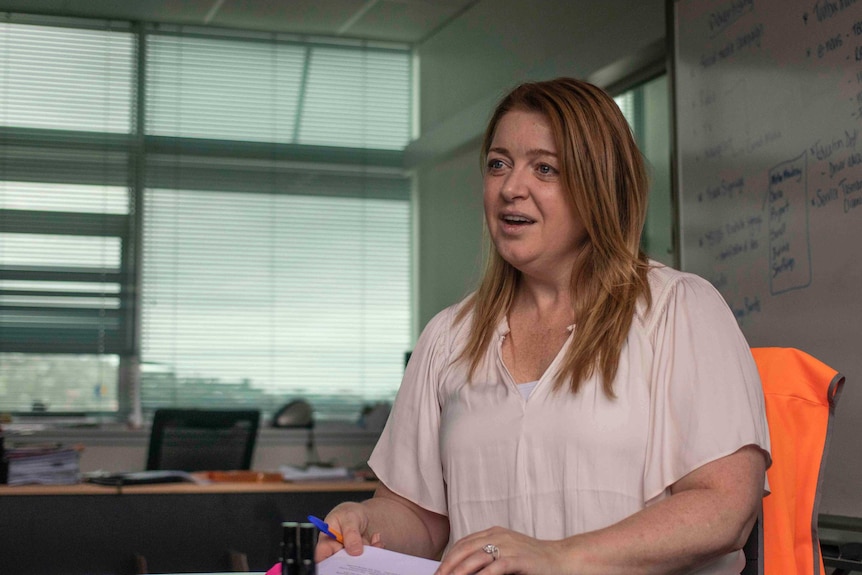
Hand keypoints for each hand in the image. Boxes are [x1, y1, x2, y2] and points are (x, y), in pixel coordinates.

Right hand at [313, 502, 383, 562]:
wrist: (362, 515)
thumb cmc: (348, 514)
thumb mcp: (349, 517)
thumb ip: (350, 533)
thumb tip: (354, 550)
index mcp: (326, 542)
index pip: (321, 557)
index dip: (327, 564)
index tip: (340, 562)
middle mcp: (336, 552)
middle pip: (339, 565)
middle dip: (351, 562)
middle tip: (360, 553)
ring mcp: (349, 556)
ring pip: (356, 564)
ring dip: (367, 556)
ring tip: (373, 543)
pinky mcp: (360, 558)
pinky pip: (368, 560)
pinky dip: (375, 551)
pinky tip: (376, 540)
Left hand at [434, 526, 565, 574]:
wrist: (562, 559)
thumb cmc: (533, 560)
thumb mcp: (507, 553)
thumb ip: (488, 558)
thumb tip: (465, 570)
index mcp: (494, 532)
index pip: (463, 543)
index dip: (448, 558)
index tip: (439, 572)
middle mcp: (498, 536)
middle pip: (465, 549)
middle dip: (448, 565)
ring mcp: (509, 546)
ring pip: (476, 557)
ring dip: (459, 571)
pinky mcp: (519, 559)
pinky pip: (495, 567)